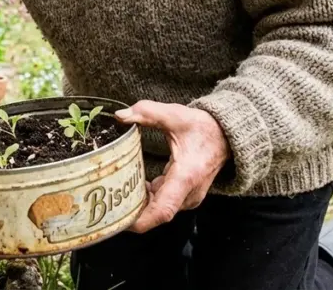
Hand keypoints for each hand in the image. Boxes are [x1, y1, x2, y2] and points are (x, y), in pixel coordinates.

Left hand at [115, 101, 229, 232]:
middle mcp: (188, 193)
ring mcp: (188, 198)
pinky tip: (130, 188)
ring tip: (112, 196)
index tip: (119, 220)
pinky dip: (146, 200)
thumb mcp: (175, 115)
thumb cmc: (203, 128)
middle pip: (156, 214)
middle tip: (105, 204)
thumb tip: (120, 114)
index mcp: (186, 176)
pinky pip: (162, 205)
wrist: (226, 136)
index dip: (140, 220)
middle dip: (131, 213)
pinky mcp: (185, 197)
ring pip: (158, 211)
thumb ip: (147, 112)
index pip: (163, 211)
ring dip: (138, 206)